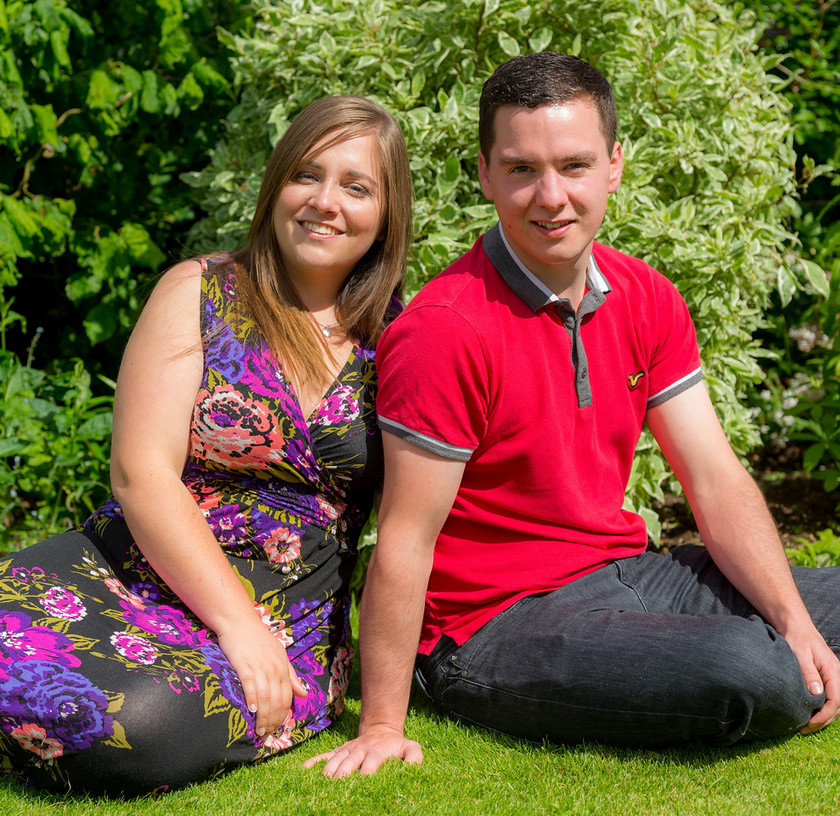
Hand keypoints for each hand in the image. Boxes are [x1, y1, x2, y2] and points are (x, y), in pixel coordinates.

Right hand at [217, 622, 307, 737]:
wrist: (240, 621)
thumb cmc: (259, 639)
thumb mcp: (280, 655)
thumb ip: (291, 675)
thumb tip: (304, 694)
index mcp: (283, 668)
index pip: (287, 697)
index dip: (283, 715)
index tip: (278, 729)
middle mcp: (274, 669)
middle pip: (278, 701)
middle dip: (274, 720)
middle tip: (267, 734)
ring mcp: (260, 667)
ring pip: (266, 697)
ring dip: (264, 717)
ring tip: (260, 730)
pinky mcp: (244, 665)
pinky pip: (250, 685)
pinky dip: (252, 699)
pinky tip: (252, 711)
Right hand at [302, 727, 423, 777]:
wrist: (381, 729)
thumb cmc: (396, 745)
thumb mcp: (410, 748)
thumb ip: (414, 757)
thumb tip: (413, 768)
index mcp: (376, 752)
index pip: (370, 764)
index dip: (365, 773)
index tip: (362, 782)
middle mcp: (358, 751)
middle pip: (347, 764)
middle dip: (341, 777)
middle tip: (336, 791)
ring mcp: (347, 751)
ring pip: (333, 761)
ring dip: (327, 773)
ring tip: (320, 788)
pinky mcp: (338, 752)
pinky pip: (324, 756)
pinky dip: (313, 763)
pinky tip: (303, 771)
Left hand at [782, 625, 839, 733]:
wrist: (795, 625)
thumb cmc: (797, 637)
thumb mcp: (800, 654)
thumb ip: (809, 673)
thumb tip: (817, 693)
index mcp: (834, 671)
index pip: (835, 701)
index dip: (824, 716)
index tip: (809, 724)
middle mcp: (837, 675)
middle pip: (837, 706)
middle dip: (823, 720)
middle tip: (804, 729)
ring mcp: (832, 677)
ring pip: (834, 703)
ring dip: (823, 716)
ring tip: (806, 725)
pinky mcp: (825, 677)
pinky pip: (828, 697)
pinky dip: (821, 707)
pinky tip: (808, 712)